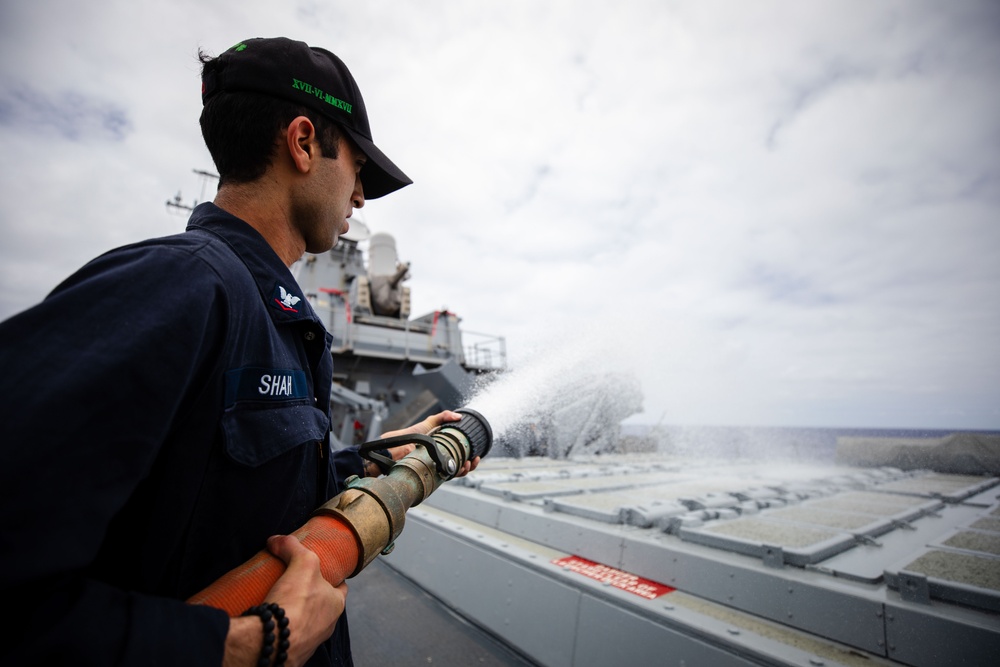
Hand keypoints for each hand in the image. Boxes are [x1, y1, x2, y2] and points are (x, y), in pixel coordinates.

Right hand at [264, 535, 347, 665]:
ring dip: (295, 613)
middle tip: (293, 584)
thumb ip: (292, 546)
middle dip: (310, 595)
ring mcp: (310, 640)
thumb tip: (276, 540)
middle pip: (321, 604)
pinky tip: (270, 619)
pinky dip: (282, 627)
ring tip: (279, 600)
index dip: (330, 577)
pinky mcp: (292, 651)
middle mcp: (328, 625)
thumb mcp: (302, 563)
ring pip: (305, 622)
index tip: (318, 571)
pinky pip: (289, 635)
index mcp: (336, 605)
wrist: (273, 641)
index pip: (339, 587)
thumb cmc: (297, 603)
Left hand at [380, 410, 479, 476]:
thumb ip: (443, 416)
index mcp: (444, 447)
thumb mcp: (430, 422)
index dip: (471, 454)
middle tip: (475, 459)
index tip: (477, 452)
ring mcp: (437, 466)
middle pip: (462, 465)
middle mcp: (442, 458)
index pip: (461, 453)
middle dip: (472, 464)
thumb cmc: (410, 435)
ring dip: (467, 469)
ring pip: (457, 472)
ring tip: (469, 463)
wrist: (398, 447)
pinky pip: (448, 476)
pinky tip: (460, 467)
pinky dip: (458, 473)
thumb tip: (459, 416)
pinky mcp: (432, 473)